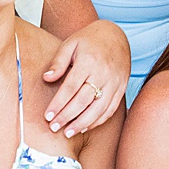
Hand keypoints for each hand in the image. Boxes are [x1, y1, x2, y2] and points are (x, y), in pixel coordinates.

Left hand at [41, 20, 128, 136]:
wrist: (116, 35)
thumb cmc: (88, 40)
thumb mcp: (70, 44)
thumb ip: (58, 62)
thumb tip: (46, 78)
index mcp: (88, 62)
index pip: (71, 88)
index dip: (59, 104)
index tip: (48, 116)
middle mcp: (103, 74)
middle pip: (84, 100)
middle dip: (68, 116)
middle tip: (54, 127)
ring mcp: (115, 83)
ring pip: (99, 109)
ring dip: (83, 123)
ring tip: (68, 132)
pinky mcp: (122, 89)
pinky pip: (111, 109)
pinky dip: (98, 120)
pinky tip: (85, 126)